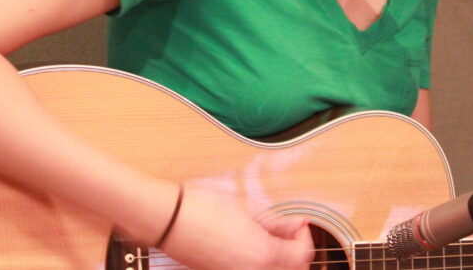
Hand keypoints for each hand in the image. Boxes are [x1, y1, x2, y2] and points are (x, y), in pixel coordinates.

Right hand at [158, 185, 314, 269]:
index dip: (304, 236)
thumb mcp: (247, 210)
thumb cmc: (201, 208)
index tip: (298, 224)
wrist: (168, 220)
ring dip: (279, 262)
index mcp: (263, 255)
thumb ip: (278, 222)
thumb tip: (297, 224)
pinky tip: (251, 248)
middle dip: (295, 253)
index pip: (302, 255)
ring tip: (270, 240)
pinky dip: (259, 265)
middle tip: (288, 233)